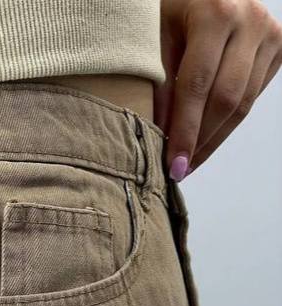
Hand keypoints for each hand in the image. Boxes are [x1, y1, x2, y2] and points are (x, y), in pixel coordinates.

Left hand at [155, 0, 281, 179]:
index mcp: (216, 12)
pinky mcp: (278, 46)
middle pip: (227, 100)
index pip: (198, 86)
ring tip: (190, 160)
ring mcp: (270, 32)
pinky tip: (206, 137)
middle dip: (201, 141)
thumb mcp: (156, 36)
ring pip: (243, 104)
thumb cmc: (173, 7)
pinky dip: (227, 122)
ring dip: (214, 138)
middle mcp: (250, 20)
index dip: (185, 130)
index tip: (173, 164)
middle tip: (180, 170)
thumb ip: (160, 83)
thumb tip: (162, 138)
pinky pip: (252, 96)